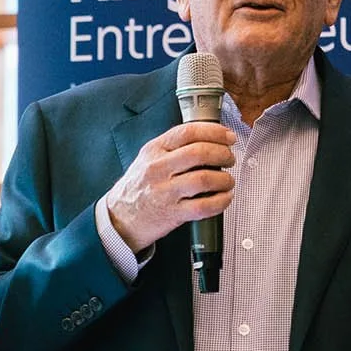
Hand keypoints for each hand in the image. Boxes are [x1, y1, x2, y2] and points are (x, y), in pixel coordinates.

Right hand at [105, 121, 237, 254]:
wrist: (120, 218)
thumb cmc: (138, 188)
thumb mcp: (147, 159)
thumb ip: (172, 147)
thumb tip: (208, 138)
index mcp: (154, 150)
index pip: (188, 132)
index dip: (214, 132)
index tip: (228, 137)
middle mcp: (158, 168)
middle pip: (199, 153)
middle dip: (223, 154)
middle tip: (229, 159)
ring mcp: (165, 192)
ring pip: (204, 179)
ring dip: (224, 179)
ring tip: (228, 180)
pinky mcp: (172, 214)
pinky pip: (204, 206)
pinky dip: (221, 201)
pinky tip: (225, 198)